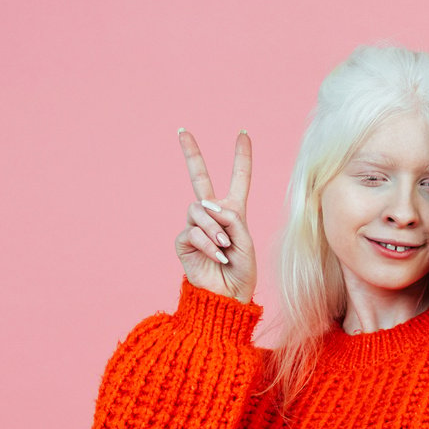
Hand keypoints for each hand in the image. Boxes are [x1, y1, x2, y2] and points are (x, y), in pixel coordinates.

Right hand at [175, 129, 256, 301]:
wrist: (227, 297)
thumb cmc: (241, 272)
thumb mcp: (245, 242)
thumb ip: (231, 219)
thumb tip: (206, 205)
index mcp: (234, 213)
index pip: (239, 180)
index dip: (241, 157)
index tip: (242, 133)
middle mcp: (213, 215)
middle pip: (200, 178)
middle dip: (192, 153)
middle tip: (182, 130)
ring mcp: (196, 226)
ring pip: (199, 209)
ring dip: (215, 228)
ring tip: (225, 247)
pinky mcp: (184, 241)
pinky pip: (193, 231)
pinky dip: (209, 244)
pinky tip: (217, 256)